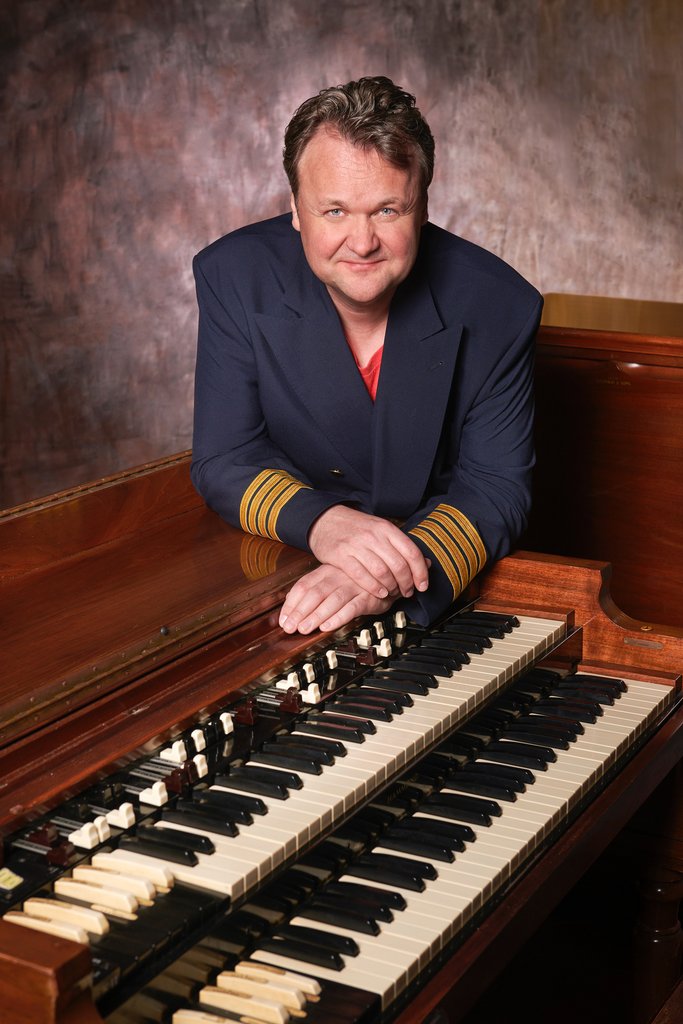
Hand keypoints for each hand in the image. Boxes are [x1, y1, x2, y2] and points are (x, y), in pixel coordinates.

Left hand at [279, 563, 394, 634]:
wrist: (387, 575)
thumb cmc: (355, 580)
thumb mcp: (332, 580)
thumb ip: (313, 590)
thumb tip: (289, 606)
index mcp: (326, 571)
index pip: (303, 585)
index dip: (291, 604)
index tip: (283, 620)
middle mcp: (338, 576)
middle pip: (315, 593)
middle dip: (300, 612)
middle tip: (290, 628)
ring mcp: (353, 586)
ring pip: (332, 600)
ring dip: (316, 615)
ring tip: (305, 629)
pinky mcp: (368, 597)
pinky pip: (352, 607)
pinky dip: (339, 617)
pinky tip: (328, 626)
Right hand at [308, 505, 429, 599]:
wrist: (326, 520)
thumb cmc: (357, 528)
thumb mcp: (381, 529)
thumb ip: (400, 545)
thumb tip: (426, 563)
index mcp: (386, 528)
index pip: (412, 552)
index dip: (421, 572)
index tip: (423, 585)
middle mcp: (373, 536)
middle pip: (399, 565)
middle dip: (407, 583)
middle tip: (407, 592)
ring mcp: (356, 545)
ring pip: (382, 572)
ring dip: (391, 587)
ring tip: (393, 592)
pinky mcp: (341, 555)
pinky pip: (361, 576)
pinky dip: (373, 587)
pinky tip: (379, 592)